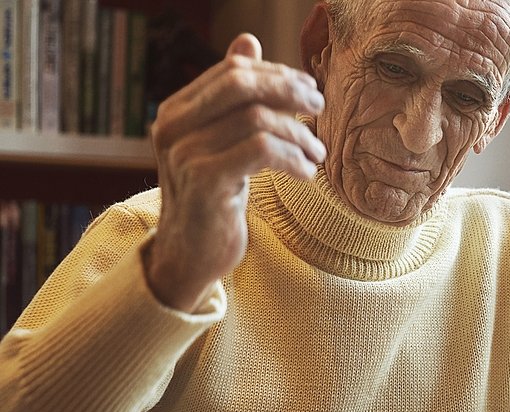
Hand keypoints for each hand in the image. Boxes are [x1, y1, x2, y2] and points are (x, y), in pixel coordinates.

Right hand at [146, 34, 326, 311]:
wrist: (190, 255)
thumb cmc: (214, 198)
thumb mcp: (221, 142)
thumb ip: (233, 97)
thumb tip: (248, 41)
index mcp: (176, 112)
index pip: (233, 71)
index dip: (277, 75)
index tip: (308, 91)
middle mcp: (173, 127)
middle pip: (242, 84)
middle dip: (289, 92)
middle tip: (319, 109)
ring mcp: (185, 153)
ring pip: (258, 119)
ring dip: (299, 135)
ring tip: (317, 154)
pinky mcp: (205, 181)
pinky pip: (262, 150)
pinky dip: (293, 158)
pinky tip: (306, 173)